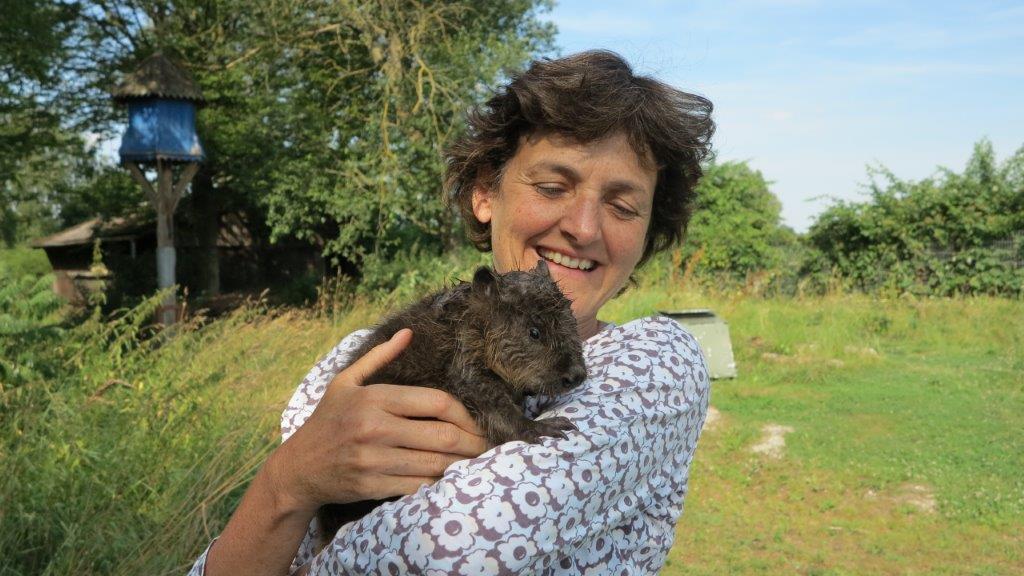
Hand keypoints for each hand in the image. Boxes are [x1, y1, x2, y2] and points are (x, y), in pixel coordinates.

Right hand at [267, 328, 487, 514]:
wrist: (297, 468)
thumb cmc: (327, 420)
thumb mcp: (346, 382)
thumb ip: (379, 357)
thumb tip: (408, 333)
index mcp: (374, 398)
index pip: (438, 402)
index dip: (466, 413)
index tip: (476, 421)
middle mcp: (374, 428)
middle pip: (443, 436)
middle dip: (474, 443)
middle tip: (488, 445)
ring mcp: (373, 460)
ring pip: (435, 464)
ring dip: (462, 465)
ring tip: (477, 462)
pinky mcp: (372, 486)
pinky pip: (418, 487)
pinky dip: (439, 483)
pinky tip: (451, 479)